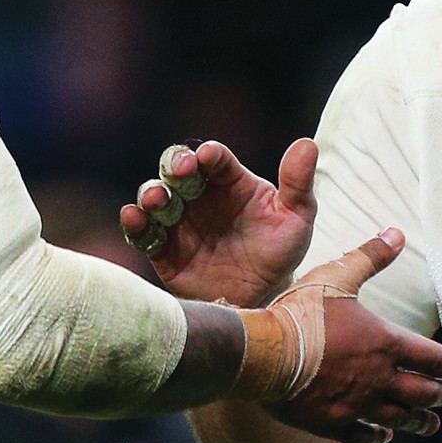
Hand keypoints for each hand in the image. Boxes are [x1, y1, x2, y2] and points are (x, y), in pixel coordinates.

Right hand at [120, 139, 315, 305]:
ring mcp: (180, 222)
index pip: (216, 161)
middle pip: (177, 169)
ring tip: (156, 199)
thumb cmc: (280, 251)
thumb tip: (307, 145)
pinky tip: (134, 217)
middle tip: (179, 170)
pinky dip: (135, 224)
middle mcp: (200, 196)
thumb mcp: (297, 218)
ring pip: (156, 197)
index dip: (210, 156)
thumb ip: (298, 184)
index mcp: (231, 182)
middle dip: (174, 164)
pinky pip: (144, 233)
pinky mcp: (164, 250)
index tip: (209, 157)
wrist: (263, 298)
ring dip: (152, 193)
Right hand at [264, 230, 441, 442]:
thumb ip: (370, 257)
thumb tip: (397, 232)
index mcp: (386, 344)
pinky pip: (364, 436)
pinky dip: (378, 437)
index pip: (434, 358)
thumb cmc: (300, 313)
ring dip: (421, 422)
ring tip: (433, 424)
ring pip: (400, 418)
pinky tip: (385, 437)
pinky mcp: (333, 423)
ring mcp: (358, 405)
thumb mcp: (338, 276)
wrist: (263, 353)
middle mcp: (379, 379)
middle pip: (424, 393)